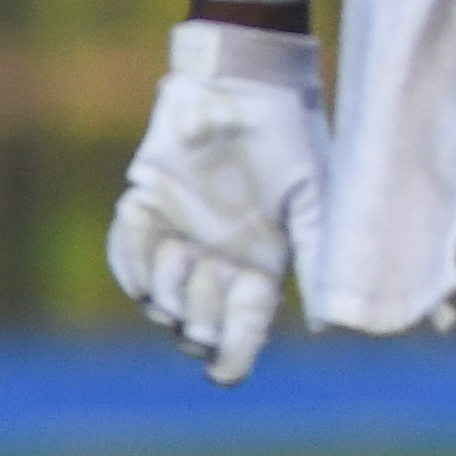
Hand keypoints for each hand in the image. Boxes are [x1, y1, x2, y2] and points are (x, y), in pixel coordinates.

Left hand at [108, 18, 322, 382]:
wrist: (243, 81)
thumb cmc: (287, 137)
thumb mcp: (313, 199)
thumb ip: (319, 259)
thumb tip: (329, 325)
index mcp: (262, 266)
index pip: (244, 333)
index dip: (233, 360)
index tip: (224, 373)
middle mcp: (219, 262)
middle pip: (197, 329)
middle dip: (199, 322)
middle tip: (209, 278)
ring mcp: (180, 238)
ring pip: (158, 302)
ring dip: (167, 287)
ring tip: (183, 248)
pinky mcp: (144, 208)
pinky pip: (125, 259)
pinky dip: (133, 260)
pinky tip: (154, 234)